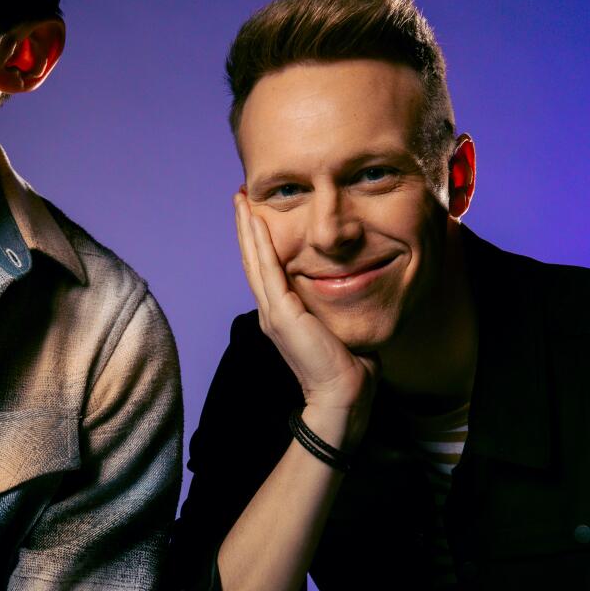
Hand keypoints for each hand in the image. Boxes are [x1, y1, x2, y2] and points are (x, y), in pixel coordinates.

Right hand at [234, 192, 376, 444]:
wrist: (343, 394)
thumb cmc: (348, 367)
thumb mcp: (336, 326)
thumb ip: (333, 307)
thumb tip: (348, 287)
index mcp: (282, 315)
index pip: (266, 270)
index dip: (259, 241)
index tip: (256, 213)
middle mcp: (271, 312)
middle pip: (253, 260)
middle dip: (246, 227)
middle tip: (240, 196)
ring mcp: (272, 312)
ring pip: (254, 261)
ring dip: (246, 228)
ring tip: (241, 200)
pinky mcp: (281, 313)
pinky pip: (266, 269)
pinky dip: (259, 242)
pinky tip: (254, 220)